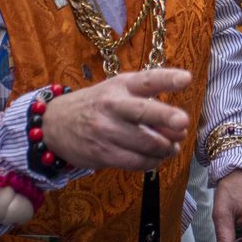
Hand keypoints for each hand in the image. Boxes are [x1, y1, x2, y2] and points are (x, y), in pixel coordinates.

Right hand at [40, 68, 191, 170]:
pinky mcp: (103, 153)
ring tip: (172, 147)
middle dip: (167, 117)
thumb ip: (146, 103)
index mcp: (121, 85)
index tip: (186, 79)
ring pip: (145, 142)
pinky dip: (152, 162)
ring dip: (166, 148)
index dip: (168, 78)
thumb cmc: (97, 105)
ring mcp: (107, 130)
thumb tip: (179, 127)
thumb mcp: (117, 92)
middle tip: (183, 123)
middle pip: (144, 111)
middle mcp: (114, 105)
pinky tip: (157, 159)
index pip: (148, 79)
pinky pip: (135, 162)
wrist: (54, 124)